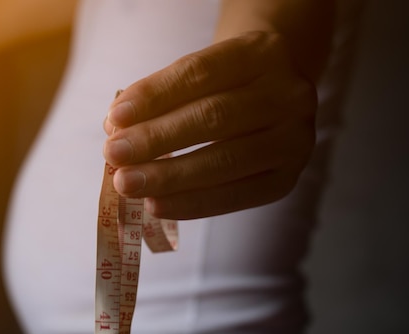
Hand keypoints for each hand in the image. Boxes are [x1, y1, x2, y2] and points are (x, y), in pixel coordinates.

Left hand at [103, 31, 316, 219]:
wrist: (275, 98)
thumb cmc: (224, 86)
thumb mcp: (199, 75)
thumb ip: (161, 97)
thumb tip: (117, 130)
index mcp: (260, 53)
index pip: (200, 73)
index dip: (154, 96)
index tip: (114, 118)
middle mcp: (287, 93)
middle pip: (214, 117)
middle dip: (156, 139)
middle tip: (113, 155)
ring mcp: (294, 139)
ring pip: (225, 160)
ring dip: (168, 176)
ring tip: (127, 184)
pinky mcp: (288, 178)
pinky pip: (236, 197)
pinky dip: (192, 203)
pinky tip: (157, 204)